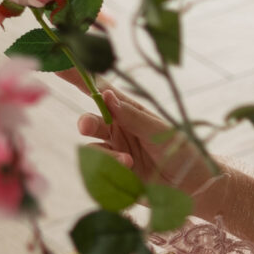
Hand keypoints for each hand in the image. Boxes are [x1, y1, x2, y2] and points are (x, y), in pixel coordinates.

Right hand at [63, 75, 214, 194]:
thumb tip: (106, 96)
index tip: (57, 66)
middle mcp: (118, 130)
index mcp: (129, 112)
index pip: (100, 92)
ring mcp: (115, 152)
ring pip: (93, 149)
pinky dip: (111, 172)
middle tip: (86, 127)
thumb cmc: (183, 152)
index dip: (78, 79)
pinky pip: (99, 171)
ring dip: (107, 155)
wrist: (195, 187)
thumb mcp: (162, 131)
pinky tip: (130, 174)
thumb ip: (133, 117)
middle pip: (91, 121)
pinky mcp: (116, 174)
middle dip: (86, 123)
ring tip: (129, 162)